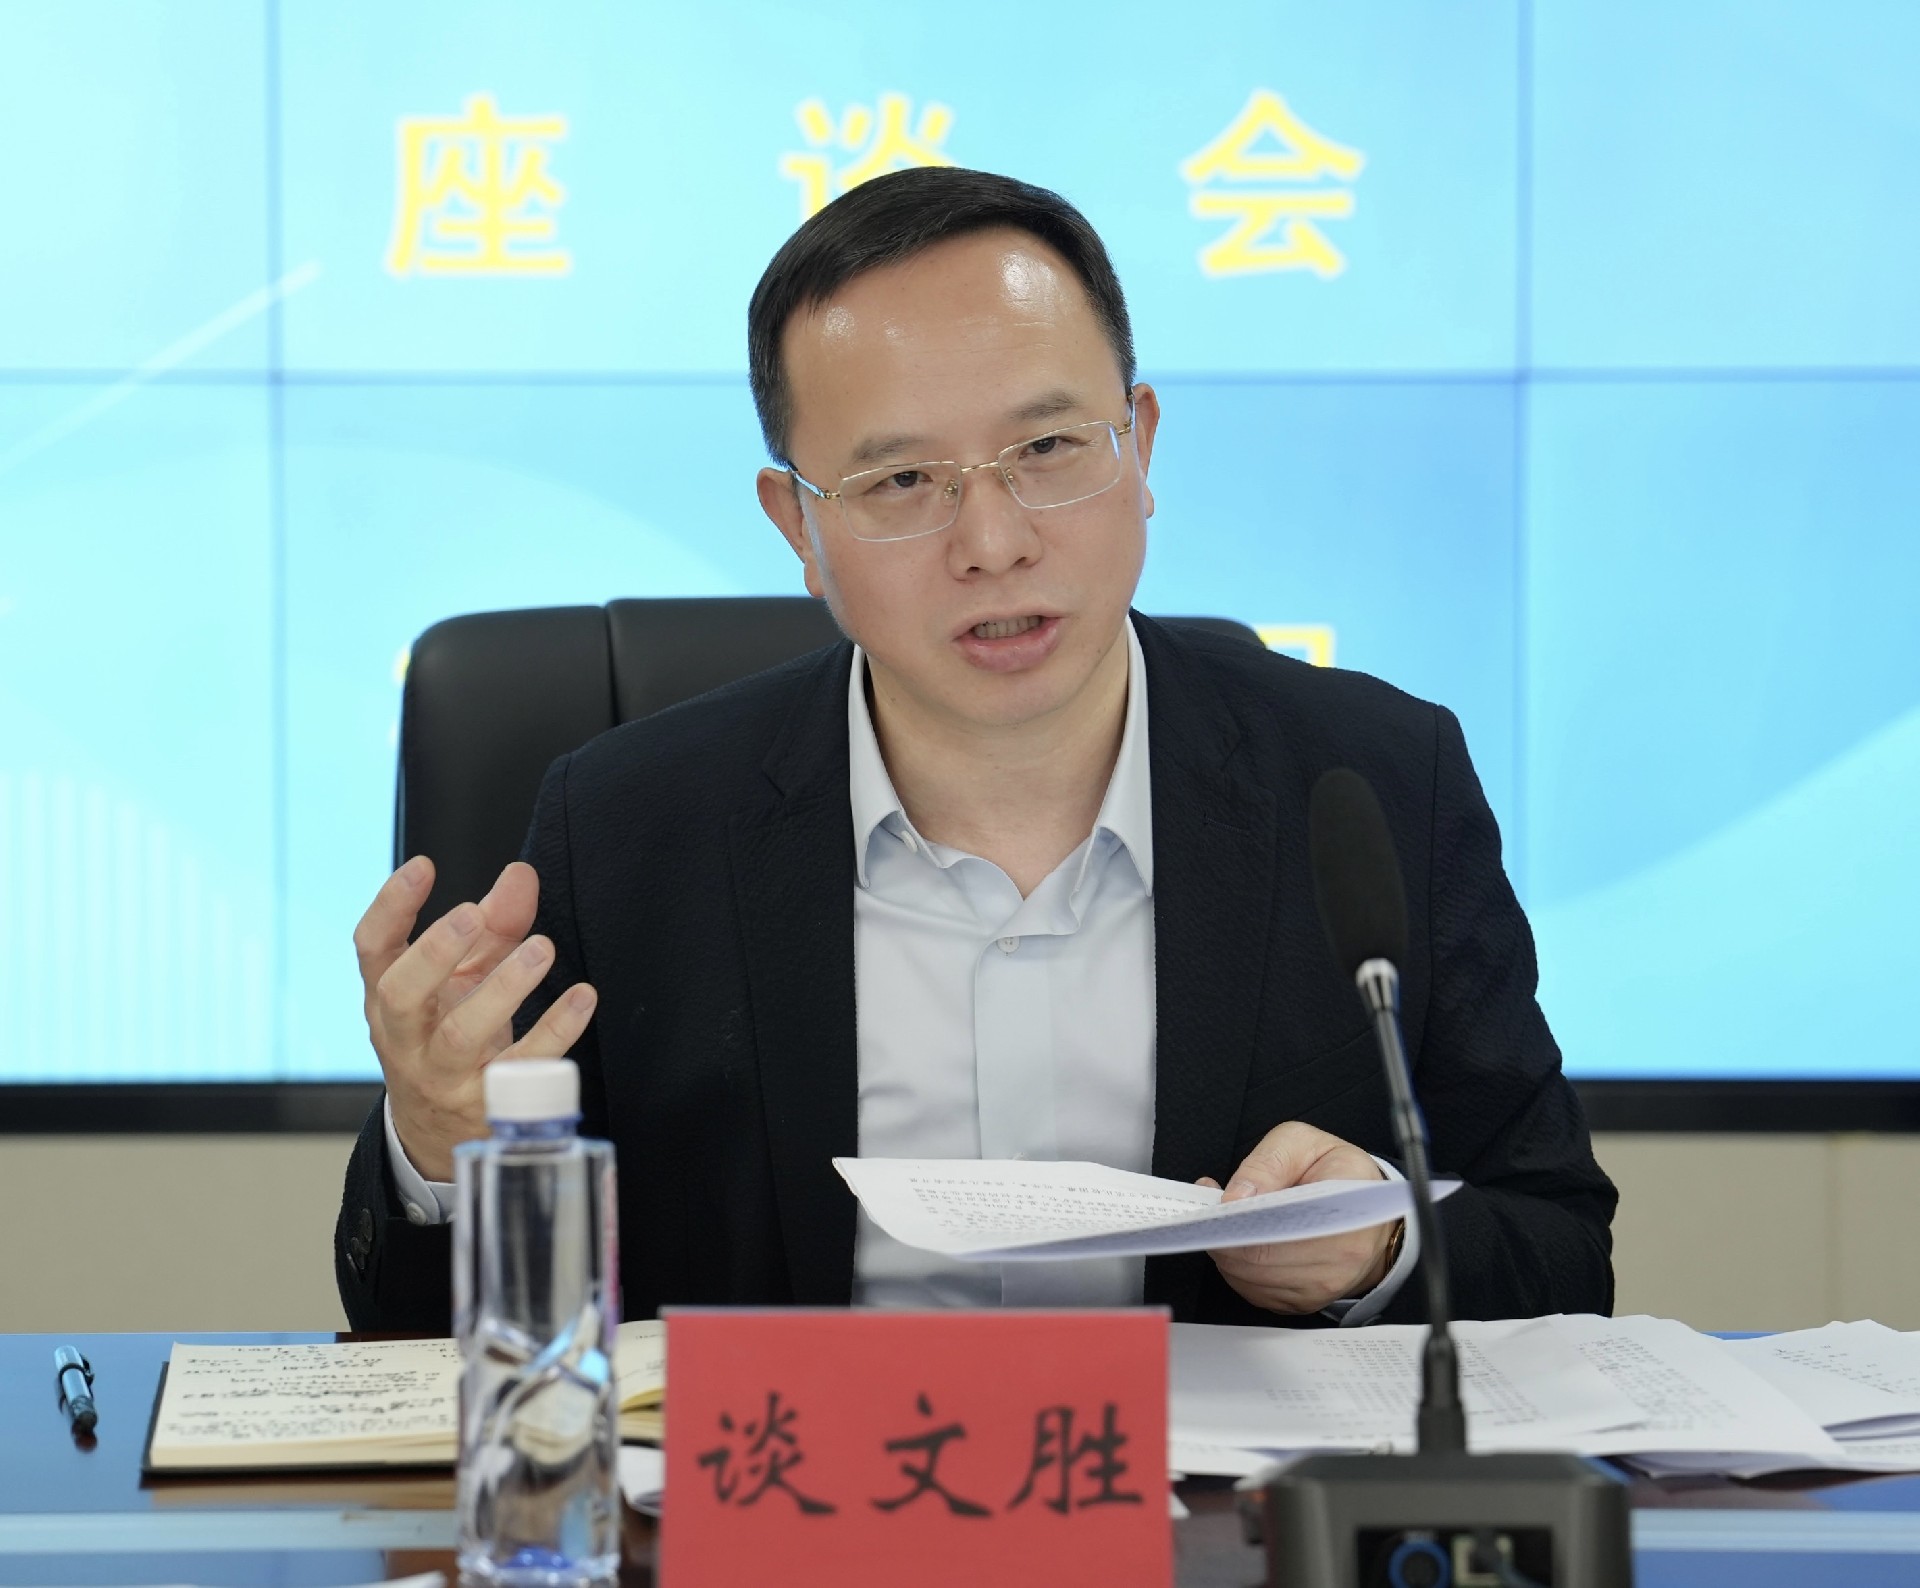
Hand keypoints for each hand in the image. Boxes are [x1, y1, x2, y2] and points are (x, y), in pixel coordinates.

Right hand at [354, 857, 597, 1180]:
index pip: (372, 948)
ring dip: (503, 989)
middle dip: (435, 952)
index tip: (423, 867)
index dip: (390, 906)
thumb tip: (521, 875)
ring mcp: (440, 1075)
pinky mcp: (483, 1104)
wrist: (440, 1132)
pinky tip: (581, 999)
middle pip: (401, 994)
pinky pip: (519, 1068)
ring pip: (460, 1035)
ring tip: (541, 949)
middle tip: (473, 916)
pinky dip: (554, 1032)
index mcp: (387, 998)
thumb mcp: (464, 980)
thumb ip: (493, 926)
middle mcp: (404, 1038)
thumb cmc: (449, 1034)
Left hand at [1202, 1121, 1399, 1315]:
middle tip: (1211, 1210)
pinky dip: (1237, 1268)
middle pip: (1259, 1260)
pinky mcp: (1304, 1302)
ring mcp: (1323, 1288)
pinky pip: (1255, 1292)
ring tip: (1225, 1221)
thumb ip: (1268, 1162)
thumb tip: (1236, 1197)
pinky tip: (1239, 1242)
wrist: (1369, 1213)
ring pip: (1250, 1279)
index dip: (1242, 1220)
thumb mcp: (1304, 1143)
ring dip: (1227, 1252)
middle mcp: (1341, 1260)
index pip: (1283, 1231)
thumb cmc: (1338, 1173)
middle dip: (1224, 1235)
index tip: (1220, 1205)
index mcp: (1348, 1214)